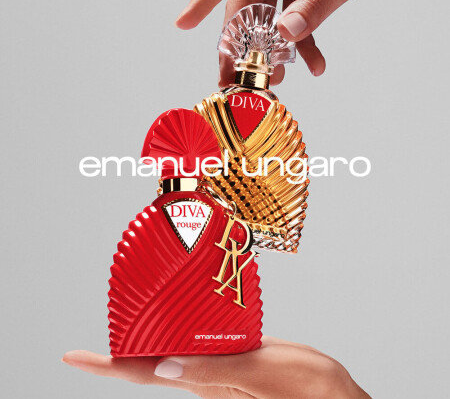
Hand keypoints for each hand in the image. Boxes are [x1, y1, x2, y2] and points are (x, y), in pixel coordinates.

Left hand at [62, 336, 369, 397]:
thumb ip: (217, 371)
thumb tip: (166, 367)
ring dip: (150, 333)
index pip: (146, 375)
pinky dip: (182, 327)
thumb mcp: (265, 375)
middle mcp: (207, 379)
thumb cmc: (310, 392)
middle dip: (123, 345)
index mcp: (209, 384)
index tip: (75, 356)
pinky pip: (198, 342)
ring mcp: (220, 370)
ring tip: (133, 310)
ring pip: (173, 350)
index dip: (107, 368)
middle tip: (106, 316)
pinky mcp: (235, 359)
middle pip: (152, 362)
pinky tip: (181, 314)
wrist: (337, 398)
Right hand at [175, 0, 415, 85]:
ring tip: (272, 82)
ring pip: (267, 18)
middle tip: (230, 78)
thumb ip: (321, 1)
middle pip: (245, 3)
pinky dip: (303, 45)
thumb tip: (286, 35)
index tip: (182, 23)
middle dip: (238, 44)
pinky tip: (314, 66)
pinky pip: (296, 21)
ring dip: (269, 52)